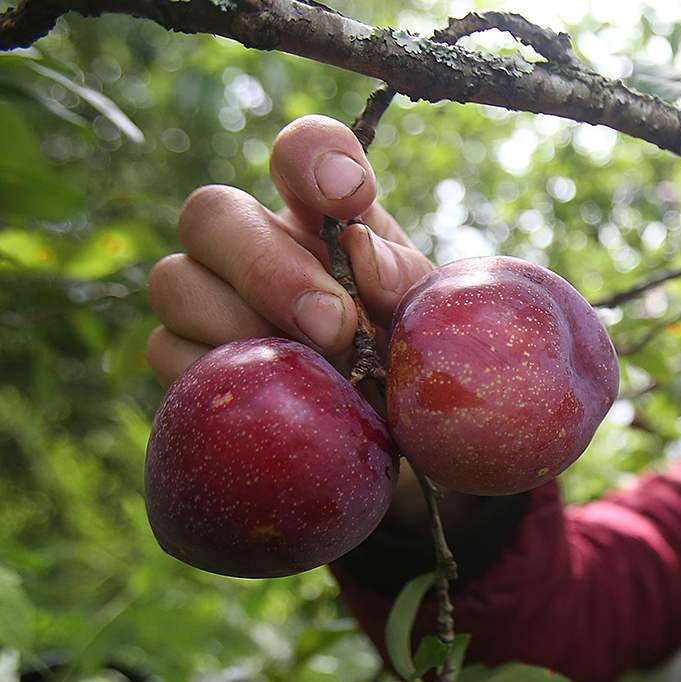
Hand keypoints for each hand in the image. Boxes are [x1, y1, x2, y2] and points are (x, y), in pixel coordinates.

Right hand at [145, 114, 433, 386]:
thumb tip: (362, 253)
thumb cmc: (408, 361)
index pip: (302, 152)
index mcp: (325, 217)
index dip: (313, 155)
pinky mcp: (184, 359)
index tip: (348, 195)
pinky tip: (275, 397)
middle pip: (210, 212)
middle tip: (333, 325)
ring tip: (312, 371)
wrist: (391, 441)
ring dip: (243, 326)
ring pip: (175, 282)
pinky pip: (170, 352)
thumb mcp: (423, 319)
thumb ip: (402, 279)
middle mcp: (256, 244)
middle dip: (267, 267)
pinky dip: (225, 374)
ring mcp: (208, 299)